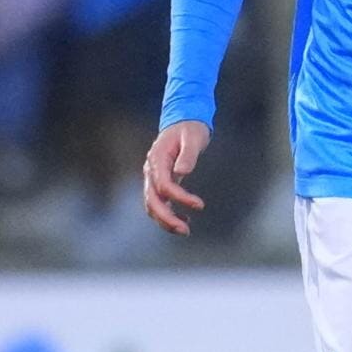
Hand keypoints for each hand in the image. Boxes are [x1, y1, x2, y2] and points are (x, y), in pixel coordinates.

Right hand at [143, 121, 209, 235]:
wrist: (183, 120)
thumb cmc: (190, 128)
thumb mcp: (194, 137)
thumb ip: (188, 155)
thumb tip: (182, 172)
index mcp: (158, 159)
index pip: (164, 185)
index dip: (180, 197)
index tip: (200, 205)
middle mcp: (151, 170)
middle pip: (152, 200)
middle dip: (167, 218)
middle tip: (185, 230)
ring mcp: (153, 177)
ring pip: (152, 205)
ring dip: (166, 220)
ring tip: (186, 230)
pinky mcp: (160, 182)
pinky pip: (160, 202)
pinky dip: (169, 214)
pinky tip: (186, 219)